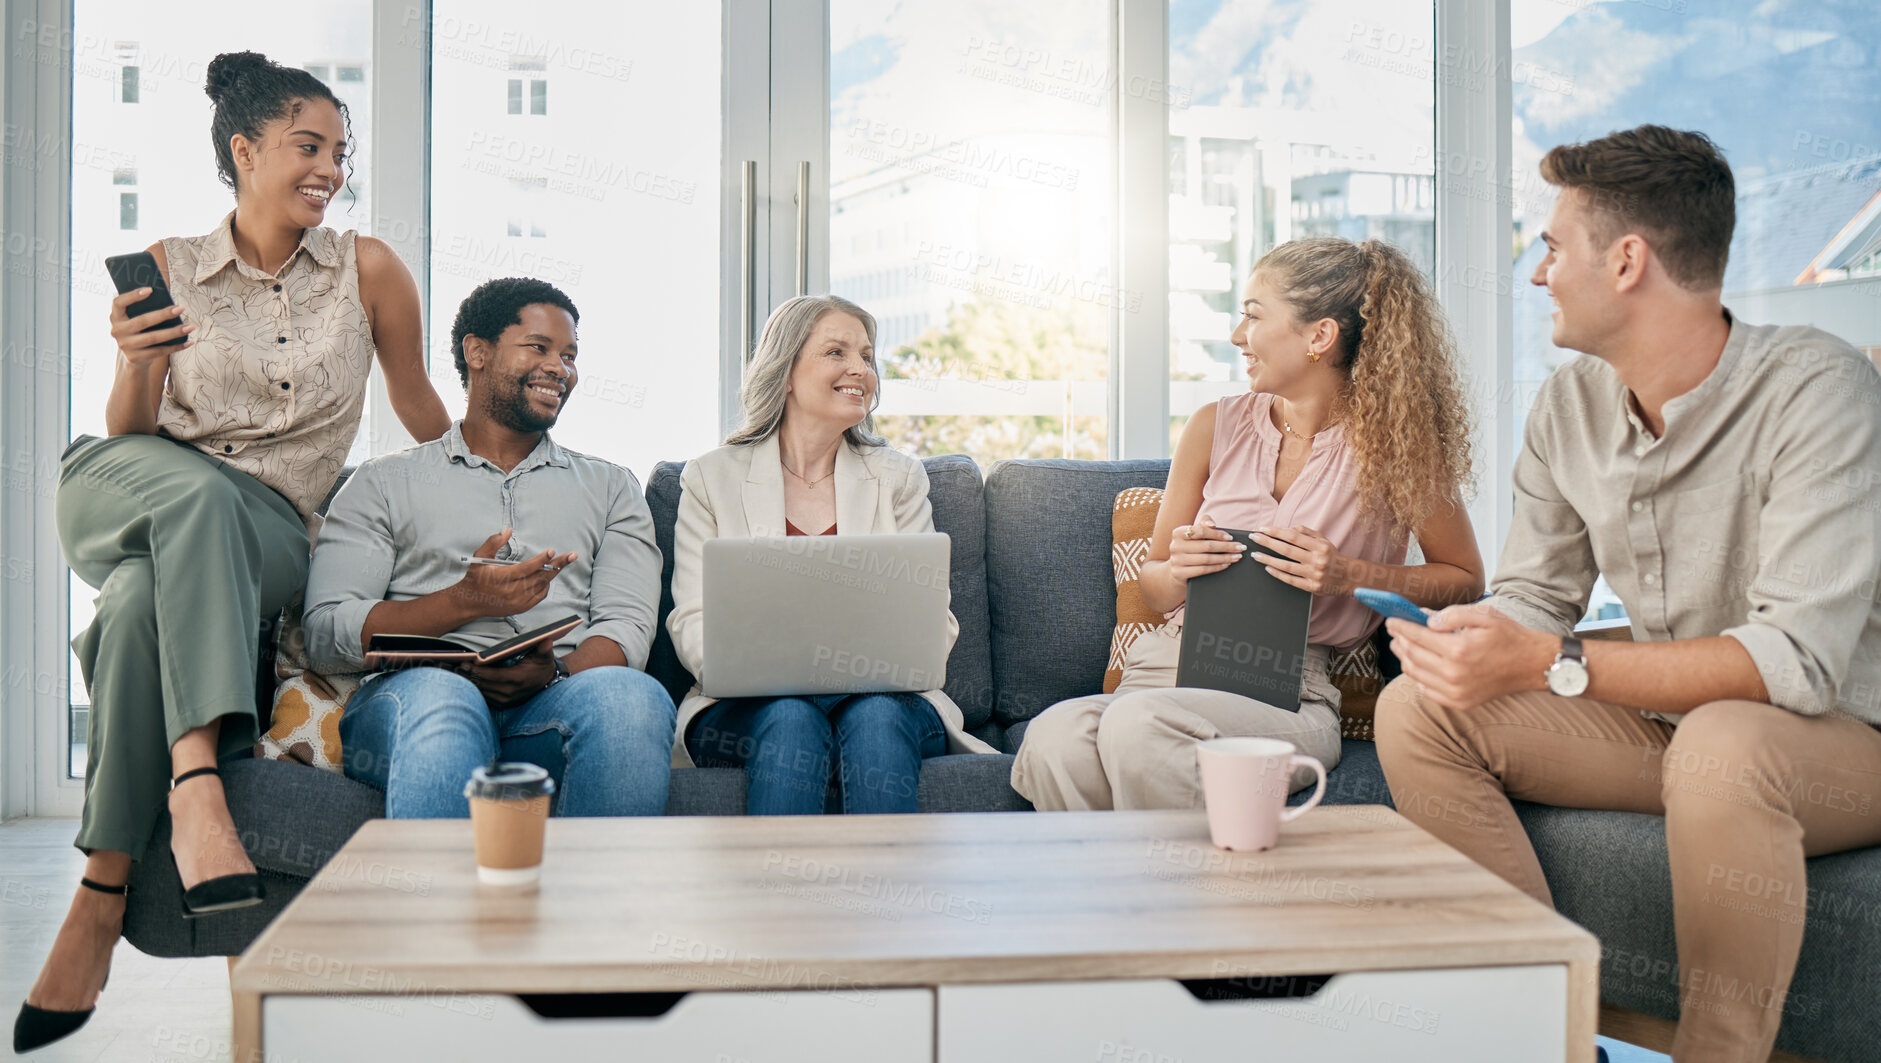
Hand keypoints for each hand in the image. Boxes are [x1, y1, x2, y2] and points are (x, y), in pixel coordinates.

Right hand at [110, 287, 191, 365]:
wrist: (134, 357)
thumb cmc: (140, 330)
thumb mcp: (137, 318)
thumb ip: (145, 307)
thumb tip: (166, 295)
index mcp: (115, 316)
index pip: (119, 303)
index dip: (133, 295)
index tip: (151, 289)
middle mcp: (117, 331)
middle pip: (142, 321)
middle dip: (164, 314)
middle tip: (181, 308)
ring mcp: (125, 345)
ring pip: (153, 338)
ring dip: (174, 332)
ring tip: (190, 326)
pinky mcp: (135, 358)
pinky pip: (159, 351)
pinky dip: (176, 346)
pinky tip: (189, 341)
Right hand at [448, 529, 576, 618]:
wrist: (470, 602)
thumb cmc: (476, 577)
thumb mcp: (480, 557)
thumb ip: (493, 542)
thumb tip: (508, 530)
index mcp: (502, 578)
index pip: (526, 569)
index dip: (540, 560)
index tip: (551, 551)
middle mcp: (512, 592)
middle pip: (540, 577)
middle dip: (558, 565)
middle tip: (572, 555)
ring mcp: (518, 602)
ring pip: (542, 585)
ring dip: (553, 573)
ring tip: (563, 561)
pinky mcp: (522, 608)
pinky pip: (540, 595)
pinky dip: (545, 584)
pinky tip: (547, 575)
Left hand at [457, 641, 556, 710]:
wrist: (546, 682)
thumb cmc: (542, 667)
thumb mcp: (544, 656)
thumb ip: (544, 649)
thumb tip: (546, 641)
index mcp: (518, 679)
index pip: (493, 676)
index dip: (478, 670)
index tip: (466, 663)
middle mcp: (510, 692)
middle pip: (484, 684)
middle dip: (469, 675)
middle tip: (456, 667)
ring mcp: (506, 699)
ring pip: (482, 692)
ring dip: (470, 683)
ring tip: (458, 673)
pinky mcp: (503, 703)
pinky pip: (485, 697)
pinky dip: (476, 689)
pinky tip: (467, 680)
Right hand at [1166, 514, 1245, 583]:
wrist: (1177, 571)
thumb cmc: (1191, 549)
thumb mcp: (1195, 536)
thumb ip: (1203, 525)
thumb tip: (1211, 524)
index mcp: (1178, 533)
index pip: (1201, 531)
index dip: (1217, 534)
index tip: (1231, 538)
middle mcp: (1175, 546)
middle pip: (1206, 546)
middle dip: (1226, 547)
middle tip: (1240, 548)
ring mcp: (1176, 561)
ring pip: (1206, 559)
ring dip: (1225, 558)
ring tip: (1237, 557)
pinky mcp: (1179, 573)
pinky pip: (1202, 570)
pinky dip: (1217, 567)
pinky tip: (1226, 564)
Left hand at [1250, 525, 1353, 595]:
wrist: (1348, 577)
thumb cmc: (1331, 556)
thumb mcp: (1323, 540)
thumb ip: (1306, 532)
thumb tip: (1288, 529)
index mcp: (1320, 546)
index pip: (1294, 537)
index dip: (1277, 532)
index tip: (1263, 529)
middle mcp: (1317, 560)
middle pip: (1287, 550)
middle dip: (1268, 543)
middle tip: (1254, 538)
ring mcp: (1314, 574)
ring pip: (1287, 566)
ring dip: (1268, 560)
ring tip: (1256, 555)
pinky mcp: (1311, 587)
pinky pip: (1291, 580)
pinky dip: (1278, 574)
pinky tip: (1267, 568)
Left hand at [1386, 603, 1559, 710]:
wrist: (1532, 665)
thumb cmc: (1509, 636)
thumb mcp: (1484, 614)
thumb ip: (1453, 614)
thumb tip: (1427, 620)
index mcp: (1458, 649)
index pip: (1416, 636)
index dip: (1400, 627)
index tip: (1391, 619)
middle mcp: (1454, 673)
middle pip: (1412, 656)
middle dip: (1400, 641)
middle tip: (1395, 631)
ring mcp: (1456, 692)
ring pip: (1416, 674)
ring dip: (1405, 658)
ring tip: (1402, 646)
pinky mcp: (1460, 702)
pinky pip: (1428, 691)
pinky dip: (1418, 678)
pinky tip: (1419, 666)